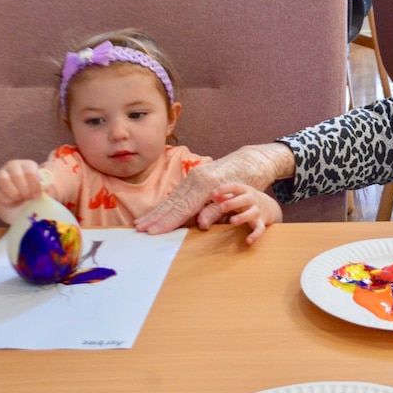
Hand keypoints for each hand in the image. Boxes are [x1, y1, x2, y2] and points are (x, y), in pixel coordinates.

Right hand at [0, 159, 42, 223]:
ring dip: (15, 193)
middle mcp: (14, 166)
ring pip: (4, 180)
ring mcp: (2, 174)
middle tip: (29, 197)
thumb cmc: (33, 194)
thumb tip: (47, 188)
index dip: (35, 185)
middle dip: (25, 190)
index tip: (38, 195)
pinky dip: (7, 198)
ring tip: (21, 197)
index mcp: (28, 164)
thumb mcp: (41, 189)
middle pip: (17, 176)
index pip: (30, 172)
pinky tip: (12, 199)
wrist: (19, 205)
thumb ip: (45, 187)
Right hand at [134, 143, 294, 233]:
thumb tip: (200, 226)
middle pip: (173, 202)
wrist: (252, 160)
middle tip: (139, 230)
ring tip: (141, 223)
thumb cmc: (249, 179)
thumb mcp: (237, 197)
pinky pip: (177, 193)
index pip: (183, 208)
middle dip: (156, 217)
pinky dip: (166, 204)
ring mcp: (194, 175)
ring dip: (156, 211)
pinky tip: (157, 212)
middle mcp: (197, 178)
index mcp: (206, 184)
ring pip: (172, 197)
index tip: (153, 232)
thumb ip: (216, 211)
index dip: (168, 222)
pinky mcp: (195, 176)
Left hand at [210, 182, 281, 244]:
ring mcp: (257, 211)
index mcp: (245, 190)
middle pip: (244, 199)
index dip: (224, 189)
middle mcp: (252, 199)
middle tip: (221, 208)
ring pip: (252, 213)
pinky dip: (255, 235)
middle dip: (233, 203)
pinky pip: (260, 229)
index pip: (235, 186)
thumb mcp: (236, 195)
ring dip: (242, 217)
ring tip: (232, 221)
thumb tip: (212, 196)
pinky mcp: (261, 222)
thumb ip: (224, 195)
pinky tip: (248, 241)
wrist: (269, 206)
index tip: (212, 194)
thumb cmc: (245, 200)